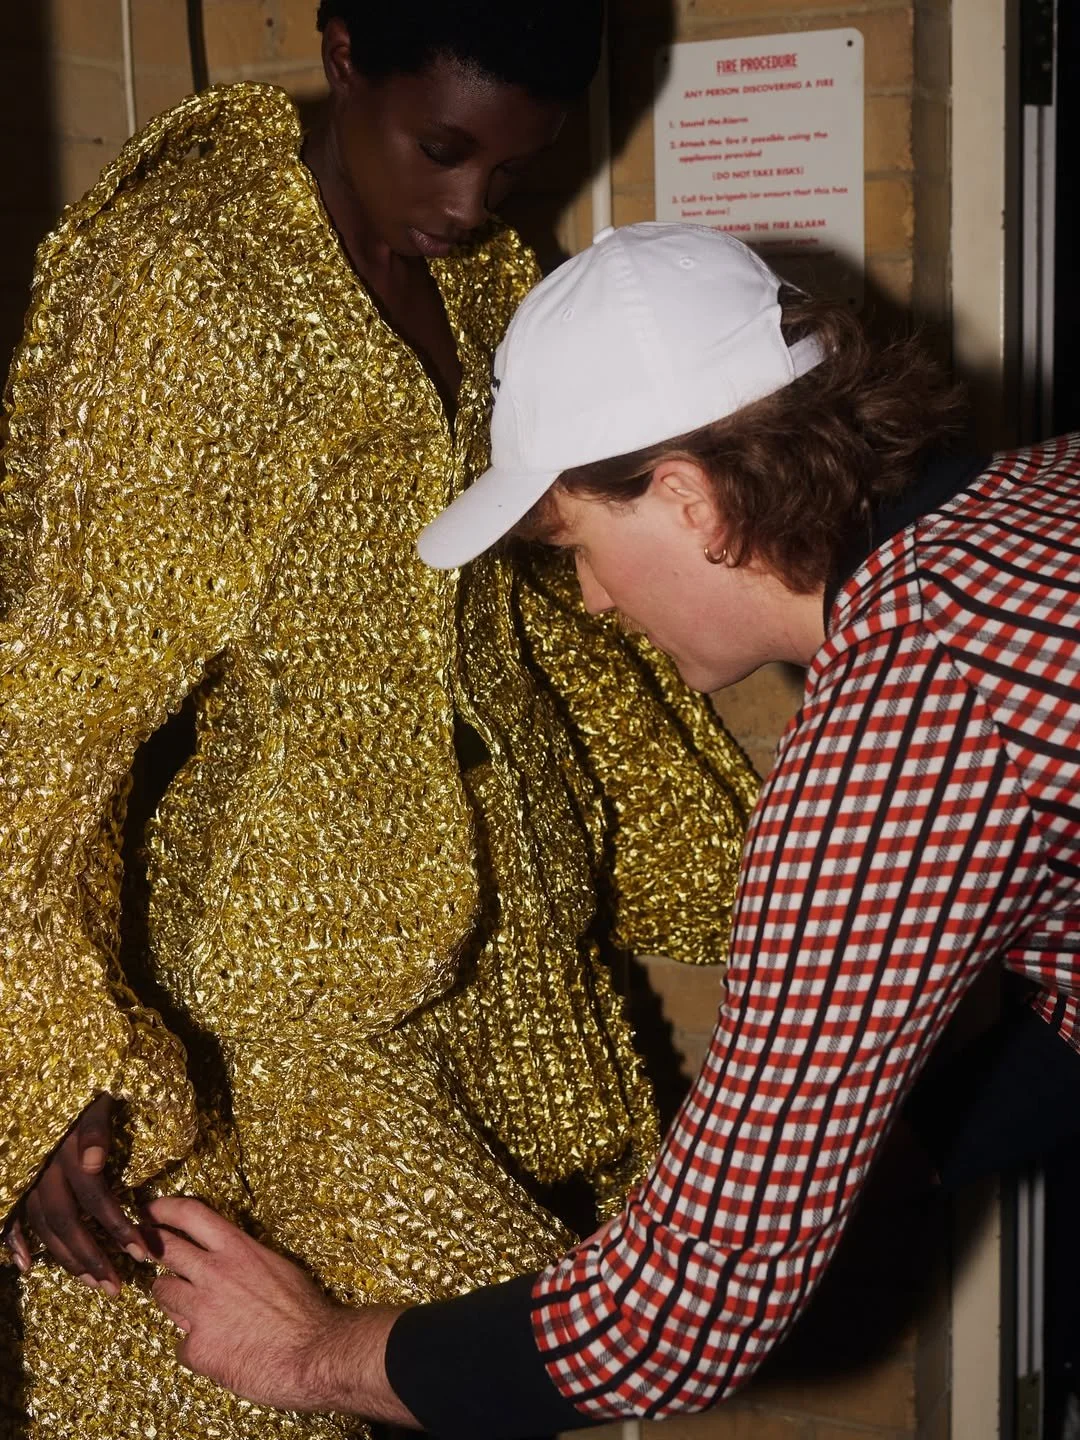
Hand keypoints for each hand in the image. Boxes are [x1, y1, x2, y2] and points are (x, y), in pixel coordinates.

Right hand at [4, 1095, 149, 1294]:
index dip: (118, 1226)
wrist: (48, 1065)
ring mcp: (25, 1174)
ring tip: (92, 1282)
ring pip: (42, 1225)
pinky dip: (12, 1242)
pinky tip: (25, 1266)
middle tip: (118, 1287)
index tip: (143, 1252)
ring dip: (66, 1258)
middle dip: (94, 1257)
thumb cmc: (87, 1080)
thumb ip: (93, 1129)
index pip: (95, 1197)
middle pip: (66, 1222)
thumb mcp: (96, 1094)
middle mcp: (42, 1167)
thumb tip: (93, 1164)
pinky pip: (9, 1216)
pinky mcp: (14, 1175)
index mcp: (65, 1149)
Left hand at [146, 1197, 414, 1423]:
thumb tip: (230, 1264)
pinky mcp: (197, 1347)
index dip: (164, 1209)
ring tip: (182, 1304)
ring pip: (163, 1293)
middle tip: (141, 1248)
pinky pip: (181, 1342)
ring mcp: (201, 1310)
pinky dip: (193, 1346)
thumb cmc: (305, 1311)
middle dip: (150, 1247)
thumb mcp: (278, 1268)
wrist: (314, 1354)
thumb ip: (246, 1262)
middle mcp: (214, 1273)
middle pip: (165, 1249)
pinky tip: (213, 1350)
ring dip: (170, 1297)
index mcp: (238, 1249)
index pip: (191, 1214)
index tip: (150, 1209)